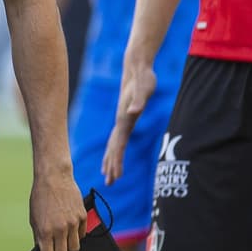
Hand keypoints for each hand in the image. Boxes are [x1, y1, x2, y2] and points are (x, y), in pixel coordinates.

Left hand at [28, 170, 86, 250]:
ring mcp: (73, 223)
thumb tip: (43, 250)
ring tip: (63, 236)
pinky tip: (70, 224)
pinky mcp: (82, 217)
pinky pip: (82, 234)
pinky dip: (77, 233)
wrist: (54, 177)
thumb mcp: (34, 217)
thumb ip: (39, 235)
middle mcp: (60, 229)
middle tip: (56, 246)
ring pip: (75, 247)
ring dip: (69, 244)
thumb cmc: (41, 196)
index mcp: (45, 230)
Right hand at [102, 58, 156, 183]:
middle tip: (109, 183)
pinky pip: (118, 137)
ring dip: (110, 160)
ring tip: (107, 175)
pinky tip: (115, 153)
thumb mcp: (144, 88)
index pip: (118, 144)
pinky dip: (115, 149)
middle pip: (113, 148)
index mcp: (124, 118)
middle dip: (111, 166)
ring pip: (113, 144)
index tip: (114, 175)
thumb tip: (133, 112)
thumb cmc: (143, 78)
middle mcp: (120, 121)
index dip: (116, 160)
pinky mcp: (126, 116)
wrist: (136, 66)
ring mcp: (122, 119)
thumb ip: (138, 101)